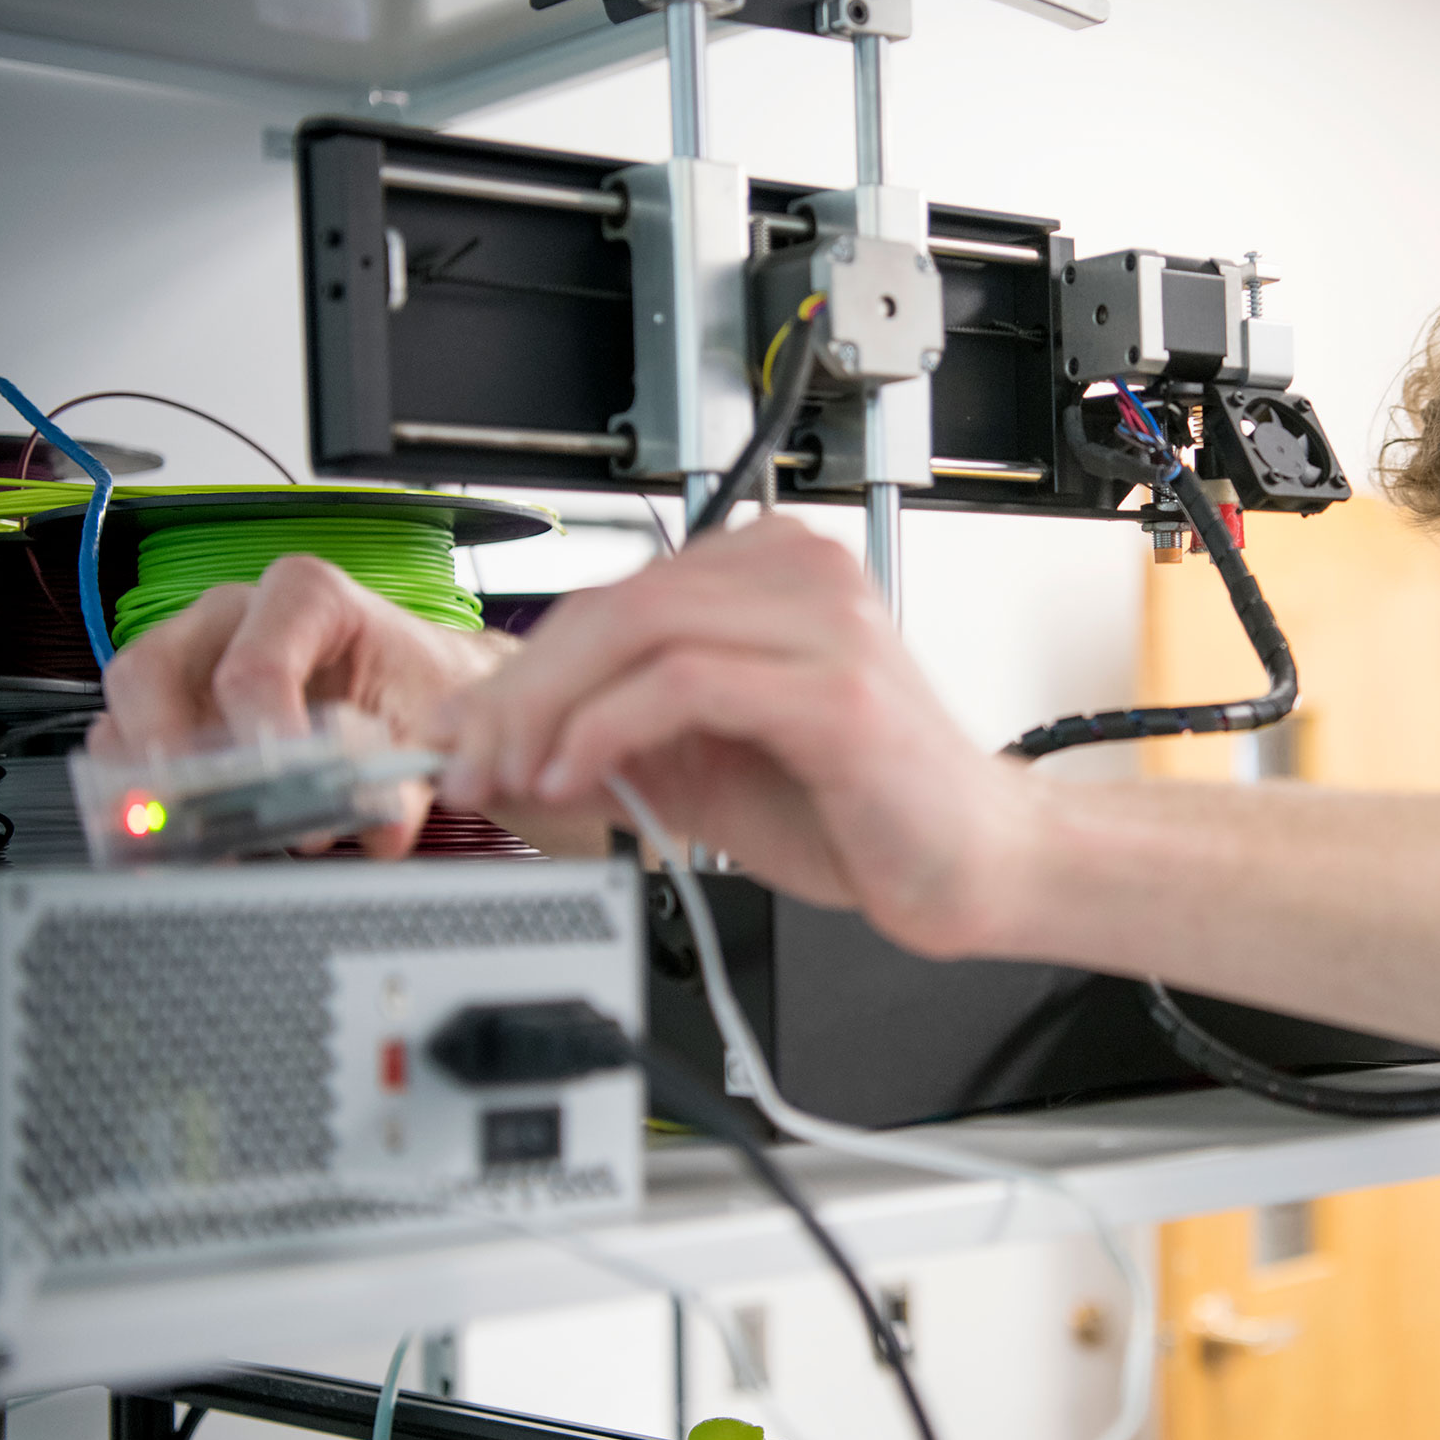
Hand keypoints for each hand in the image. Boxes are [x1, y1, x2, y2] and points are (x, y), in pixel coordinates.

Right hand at [92, 554, 512, 856]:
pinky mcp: (170, 705)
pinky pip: (123, 746)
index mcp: (306, 596)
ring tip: (186, 840)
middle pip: (152, 672)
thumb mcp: (439, 721)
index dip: (260, 734)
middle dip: (168, 754)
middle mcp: (231, 617)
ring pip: (124, 712)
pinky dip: (139, 796)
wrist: (423, 684)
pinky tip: (175, 842)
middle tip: (200, 816)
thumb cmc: (420, 687)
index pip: (255, 666)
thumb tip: (381, 832)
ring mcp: (189, 657)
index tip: (284, 789)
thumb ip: (417, 775)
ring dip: (142, 782)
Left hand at [435, 515, 1040, 957]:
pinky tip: (577, 775)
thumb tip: (498, 748)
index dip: (520, 663)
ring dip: (549, 711)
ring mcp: (828, 625)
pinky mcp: (837, 691)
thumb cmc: (867, 815)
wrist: (979, 868)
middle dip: (518, 690)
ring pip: (637, 630)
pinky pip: (685, 683)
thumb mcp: (711, 771)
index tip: (461, 732)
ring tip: (515, 778)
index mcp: (776, 571)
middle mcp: (805, 573)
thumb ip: (617, 745)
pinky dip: (609, 729)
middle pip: (614, 602)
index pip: (614, 594)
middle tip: (465, 762)